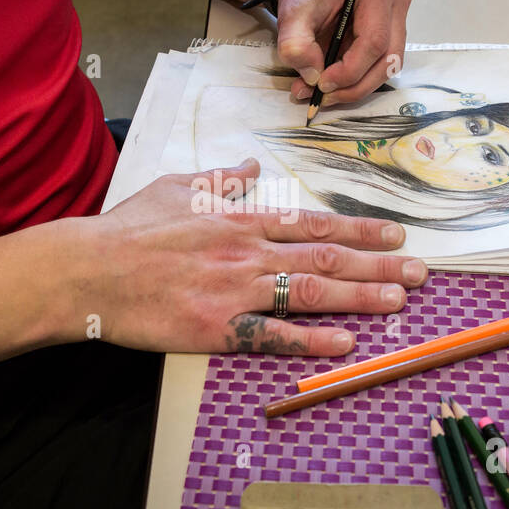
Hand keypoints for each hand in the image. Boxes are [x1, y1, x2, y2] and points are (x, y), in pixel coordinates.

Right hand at [65, 159, 427, 354]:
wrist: (88, 270)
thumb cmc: (127, 229)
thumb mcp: (176, 187)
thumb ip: (219, 179)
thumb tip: (248, 165)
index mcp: (239, 218)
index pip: (313, 224)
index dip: (360, 231)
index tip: (396, 234)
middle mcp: (247, 251)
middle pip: (326, 259)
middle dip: (379, 264)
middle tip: (420, 273)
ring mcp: (235, 290)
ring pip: (311, 293)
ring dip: (362, 297)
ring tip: (400, 301)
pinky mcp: (217, 328)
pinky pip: (273, 336)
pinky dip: (312, 340)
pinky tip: (347, 344)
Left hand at [273, 0, 411, 105]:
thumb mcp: (292, 11)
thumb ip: (295, 44)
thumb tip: (312, 76)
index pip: (374, 41)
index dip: (349, 70)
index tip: (321, 83)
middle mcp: (396, 0)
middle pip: (388, 58)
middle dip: (354, 85)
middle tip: (322, 96)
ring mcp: (397, 18)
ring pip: (387, 67)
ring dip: (355, 87)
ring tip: (321, 92)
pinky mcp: (391, 34)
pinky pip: (379, 66)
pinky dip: (355, 81)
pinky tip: (331, 83)